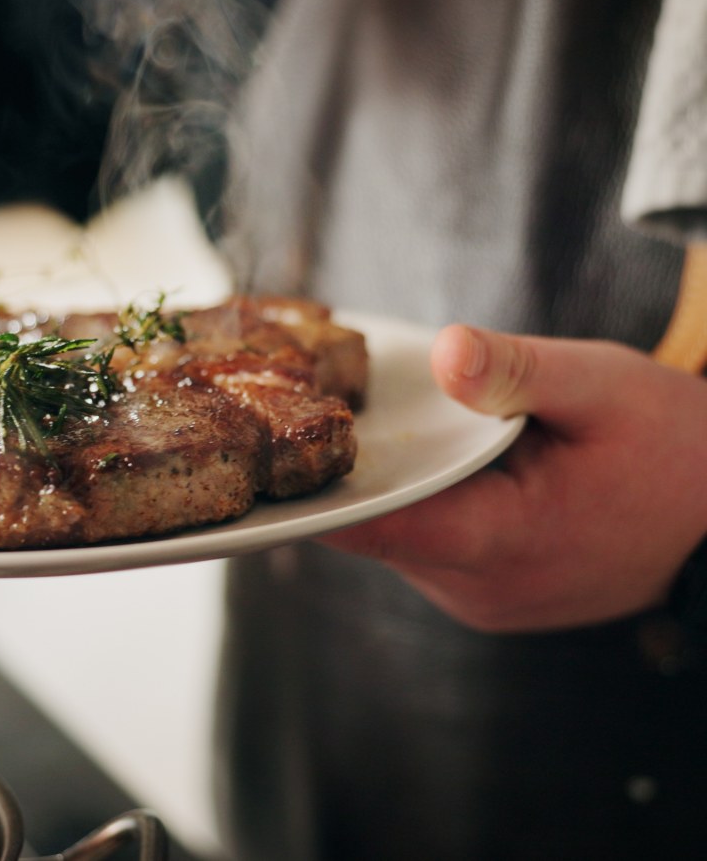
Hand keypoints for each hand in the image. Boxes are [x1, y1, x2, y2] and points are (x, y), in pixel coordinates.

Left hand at [319, 325, 706, 631]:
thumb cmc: (676, 449)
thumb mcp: (603, 387)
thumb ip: (516, 372)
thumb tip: (443, 350)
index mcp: (499, 543)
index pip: (369, 526)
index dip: (319, 484)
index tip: (284, 439)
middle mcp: (476, 590)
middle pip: (375, 527)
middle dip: (353, 469)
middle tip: (324, 405)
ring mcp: (480, 600)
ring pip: (398, 536)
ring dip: (391, 485)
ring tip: (383, 427)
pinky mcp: (486, 594)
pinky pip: (427, 545)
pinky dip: (421, 502)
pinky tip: (434, 460)